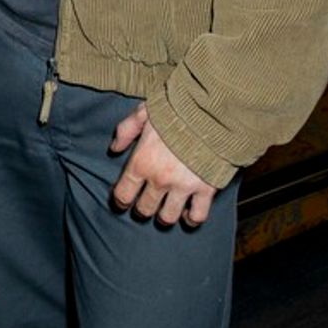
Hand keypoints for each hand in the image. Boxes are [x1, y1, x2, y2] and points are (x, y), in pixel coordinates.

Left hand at [109, 102, 217, 226]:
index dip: (121, 200)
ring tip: (166, 212)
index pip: (123, 194)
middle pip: (144, 209)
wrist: (212, 112)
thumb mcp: (144, 112)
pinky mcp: (206, 189)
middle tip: (147, 204)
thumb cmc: (177, 109)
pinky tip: (189, 214)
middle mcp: (160, 179)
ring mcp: (183, 187)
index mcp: (142, 162)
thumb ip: (126, 130)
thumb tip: (115, 148)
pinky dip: (192, 218)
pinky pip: (197, 215)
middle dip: (143, 209)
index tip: (124, 200)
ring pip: (167, 217)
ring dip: (164, 217)